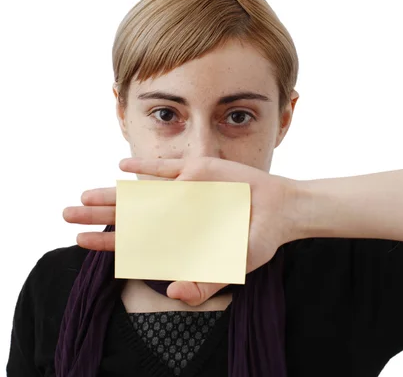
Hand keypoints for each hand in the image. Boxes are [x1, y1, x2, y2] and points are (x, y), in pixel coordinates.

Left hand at [64, 157, 299, 304]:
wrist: (280, 210)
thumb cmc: (257, 241)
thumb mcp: (233, 266)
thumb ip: (204, 282)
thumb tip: (174, 294)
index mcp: (180, 238)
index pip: (137, 242)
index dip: (109, 242)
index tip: (82, 241)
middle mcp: (176, 214)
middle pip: (131, 215)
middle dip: (99, 215)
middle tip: (66, 214)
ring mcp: (185, 192)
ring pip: (142, 192)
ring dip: (113, 194)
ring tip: (84, 195)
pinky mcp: (198, 171)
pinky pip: (166, 168)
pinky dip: (145, 167)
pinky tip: (122, 166)